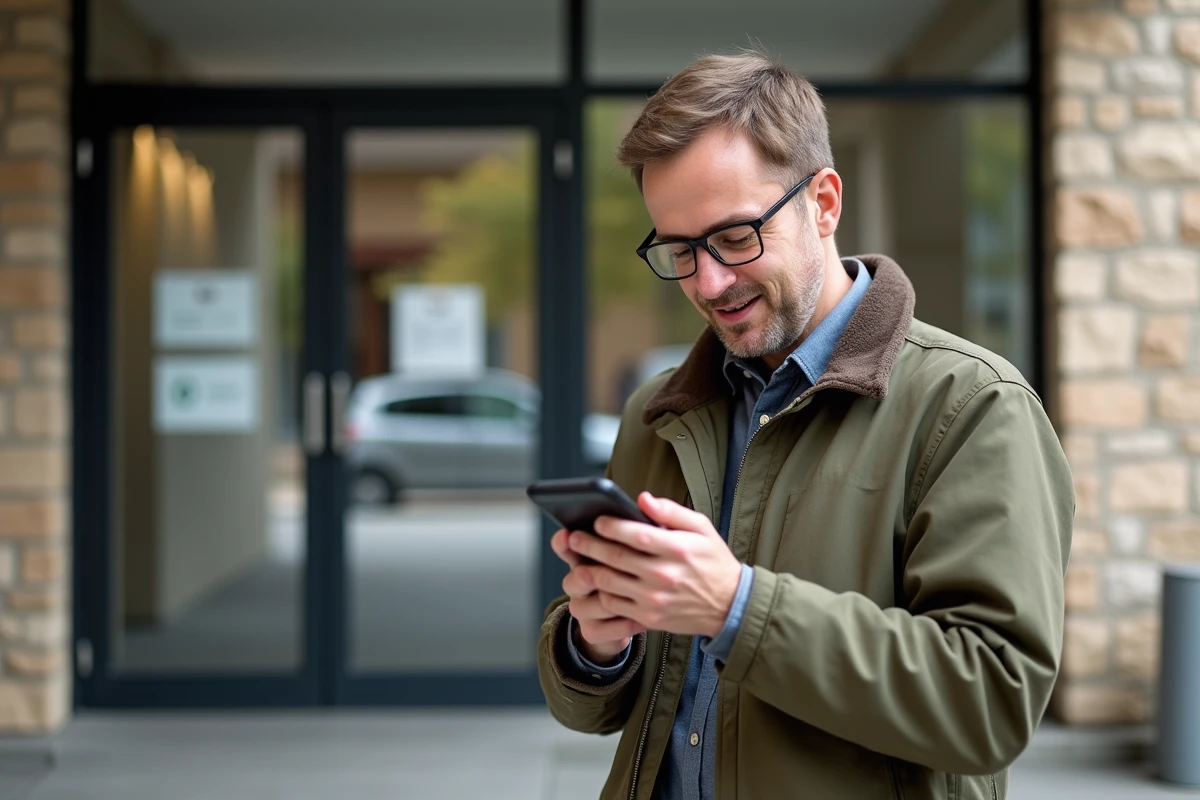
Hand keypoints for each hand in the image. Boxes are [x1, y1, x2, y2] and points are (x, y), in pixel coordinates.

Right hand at [551, 528, 643, 662]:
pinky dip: (618, 626)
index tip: (568, 535)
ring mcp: (585, 606)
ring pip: (583, 605)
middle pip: (574, 576)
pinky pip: (598, 630)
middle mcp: (582, 580)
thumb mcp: (654, 544)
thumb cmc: (650, 571)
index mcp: (591, 554)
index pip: (568, 545)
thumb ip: (653, 519)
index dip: (564, 542)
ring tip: (630, 599)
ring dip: (605, 601)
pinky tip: (638, 620)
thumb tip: (645, 500)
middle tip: (595, 572)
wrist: (649, 615)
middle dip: (585, 573)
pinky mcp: (593, 630)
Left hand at [568, 493, 741, 638]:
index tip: (597, 520)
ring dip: (588, 570)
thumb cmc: (713, 562)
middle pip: (616, 558)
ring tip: (576, 559)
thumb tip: (642, 499)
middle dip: (589, 545)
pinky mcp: (648, 617)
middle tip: (573, 537)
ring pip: (609, 583)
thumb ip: (671, 512)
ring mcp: (654, 599)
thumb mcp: (702, 528)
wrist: (729, 606)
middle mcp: (664, 575)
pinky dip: (599, 593)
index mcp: (678, 550)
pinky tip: (593, 582)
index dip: (612, 526)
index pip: (636, 535)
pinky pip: (614, 605)